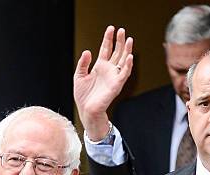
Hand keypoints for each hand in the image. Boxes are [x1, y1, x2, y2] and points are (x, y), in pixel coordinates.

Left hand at [74, 25, 132, 140]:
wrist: (86, 111)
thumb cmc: (83, 97)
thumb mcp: (79, 77)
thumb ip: (83, 64)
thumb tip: (87, 51)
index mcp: (99, 67)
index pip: (106, 49)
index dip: (108, 39)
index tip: (111, 28)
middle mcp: (108, 70)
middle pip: (117, 52)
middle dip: (119, 41)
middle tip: (122, 30)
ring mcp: (113, 77)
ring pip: (123, 61)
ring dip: (127, 50)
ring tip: (129, 39)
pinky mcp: (116, 85)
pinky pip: (124, 74)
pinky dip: (128, 66)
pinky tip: (130, 57)